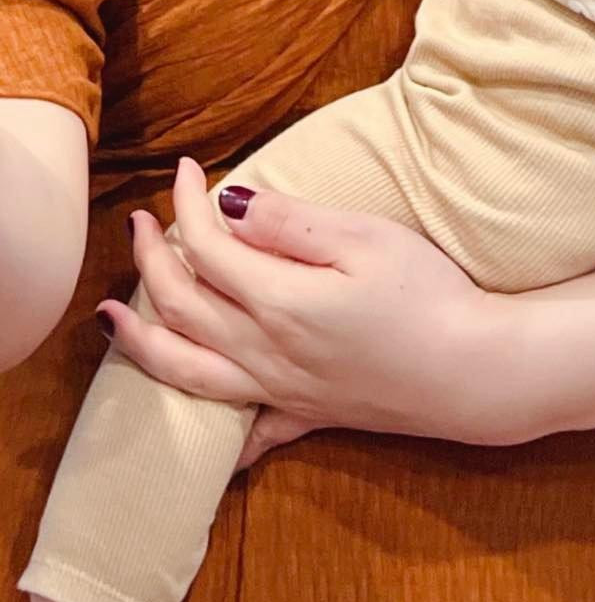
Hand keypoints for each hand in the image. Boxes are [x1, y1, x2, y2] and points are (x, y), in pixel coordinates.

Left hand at [98, 160, 533, 450]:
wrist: (475, 372)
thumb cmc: (429, 297)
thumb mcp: (365, 240)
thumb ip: (291, 223)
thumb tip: (232, 202)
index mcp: (277, 300)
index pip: (208, 246)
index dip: (188, 204)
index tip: (186, 169)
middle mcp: (264, 351)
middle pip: (181, 305)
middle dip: (151, 258)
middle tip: (141, 221)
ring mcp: (281, 390)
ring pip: (187, 370)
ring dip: (141, 341)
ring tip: (111, 318)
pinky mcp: (309, 415)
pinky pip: (245, 432)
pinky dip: (211, 431)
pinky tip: (198, 432)